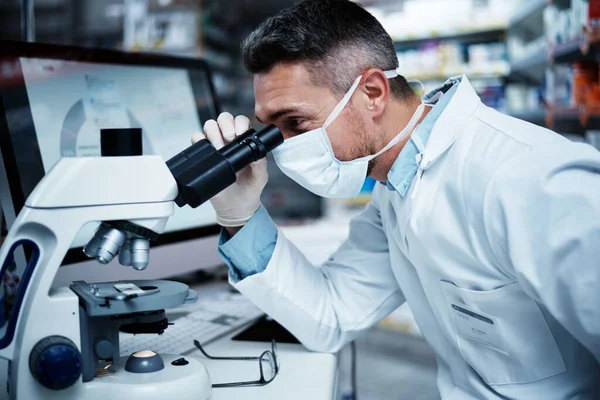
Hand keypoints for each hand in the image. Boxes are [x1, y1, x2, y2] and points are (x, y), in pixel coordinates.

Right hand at [192, 112, 267, 228]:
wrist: (234, 207)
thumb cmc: (250, 189)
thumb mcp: (260, 177)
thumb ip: (261, 165)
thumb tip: (258, 154)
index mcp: (245, 141)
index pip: (241, 121)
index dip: (240, 124)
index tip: (240, 134)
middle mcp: (229, 140)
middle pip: (224, 119)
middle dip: (226, 125)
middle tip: (229, 139)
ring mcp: (216, 146)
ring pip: (210, 125)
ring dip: (213, 133)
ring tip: (219, 148)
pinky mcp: (204, 155)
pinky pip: (196, 139)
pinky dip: (199, 140)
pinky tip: (209, 151)